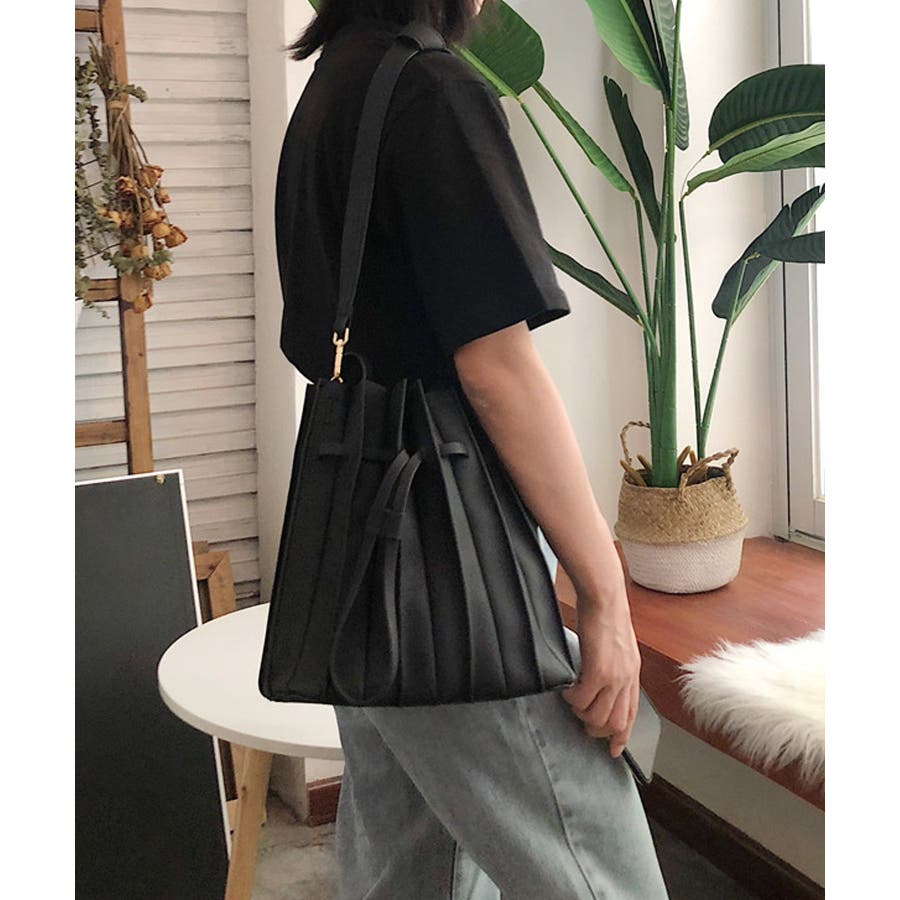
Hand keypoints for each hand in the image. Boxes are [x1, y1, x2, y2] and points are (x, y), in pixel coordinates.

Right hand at [561, 589, 641, 758]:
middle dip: (596, 730)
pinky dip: (571, 700)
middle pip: (615, 723)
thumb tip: (599, 679)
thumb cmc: (605, 614)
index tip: (613, 749)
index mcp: (633, 673)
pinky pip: (581, 700)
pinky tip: (566, 689)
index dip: (621, 736)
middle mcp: (627, 679)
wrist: (604, 597)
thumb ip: (613, 665)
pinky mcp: (598, 671)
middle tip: (581, 721)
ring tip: (571, 700)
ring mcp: (614, 677)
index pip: (632, 714)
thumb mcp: (616, 645)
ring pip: (597, 717)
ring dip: (581, 714)